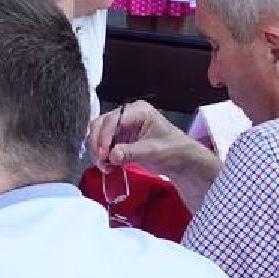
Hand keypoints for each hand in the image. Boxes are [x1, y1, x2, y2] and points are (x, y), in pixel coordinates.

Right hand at [87, 100, 205, 175]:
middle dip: (98, 143)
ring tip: (105, 166)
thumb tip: (111, 155)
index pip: (113, 119)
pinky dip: (102, 155)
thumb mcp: (153, 151)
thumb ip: (131, 152)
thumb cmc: (173, 150)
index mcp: (138, 110)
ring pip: (98, 134)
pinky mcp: (119, 138)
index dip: (104, 136)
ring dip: (98, 151)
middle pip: (101, 124)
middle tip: (101, 161)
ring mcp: (121, 126)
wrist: (181, 160)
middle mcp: (126, 114)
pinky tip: (109, 166)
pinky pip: (103, 144)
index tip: (104, 154)